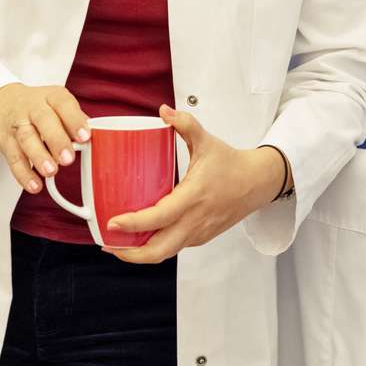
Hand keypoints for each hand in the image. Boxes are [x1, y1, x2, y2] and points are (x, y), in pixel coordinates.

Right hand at [0, 83, 89, 193]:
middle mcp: (33, 108)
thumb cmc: (40, 107)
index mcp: (52, 97)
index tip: (86, 137)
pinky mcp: (6, 142)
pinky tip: (35, 185)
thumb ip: (75, 121)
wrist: (2, 103)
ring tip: (51, 172)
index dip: (75, 120)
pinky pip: (14, 159)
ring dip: (39, 157)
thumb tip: (98, 139)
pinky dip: (24, 174)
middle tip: (68, 159)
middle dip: (57, 141)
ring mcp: (18, 125)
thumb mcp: (58, 105)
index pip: (64, 104)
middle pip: (44, 121)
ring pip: (27, 139)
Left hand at [103, 105, 286, 263]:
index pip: (159, 217)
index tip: (112, 222)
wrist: (258, 183)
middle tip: (107, 242)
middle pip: (158, 251)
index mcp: (193, 197)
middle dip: (129, 254)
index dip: (133, 224)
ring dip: (139, 253)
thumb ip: (185, 124)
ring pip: (164, 253)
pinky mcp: (200, 237)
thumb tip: (163, 111)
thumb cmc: (231, 163)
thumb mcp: (207, 141)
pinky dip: (154, 246)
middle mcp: (195, 220)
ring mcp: (198, 233)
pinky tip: (141, 236)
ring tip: (117, 243)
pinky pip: (174, 247)